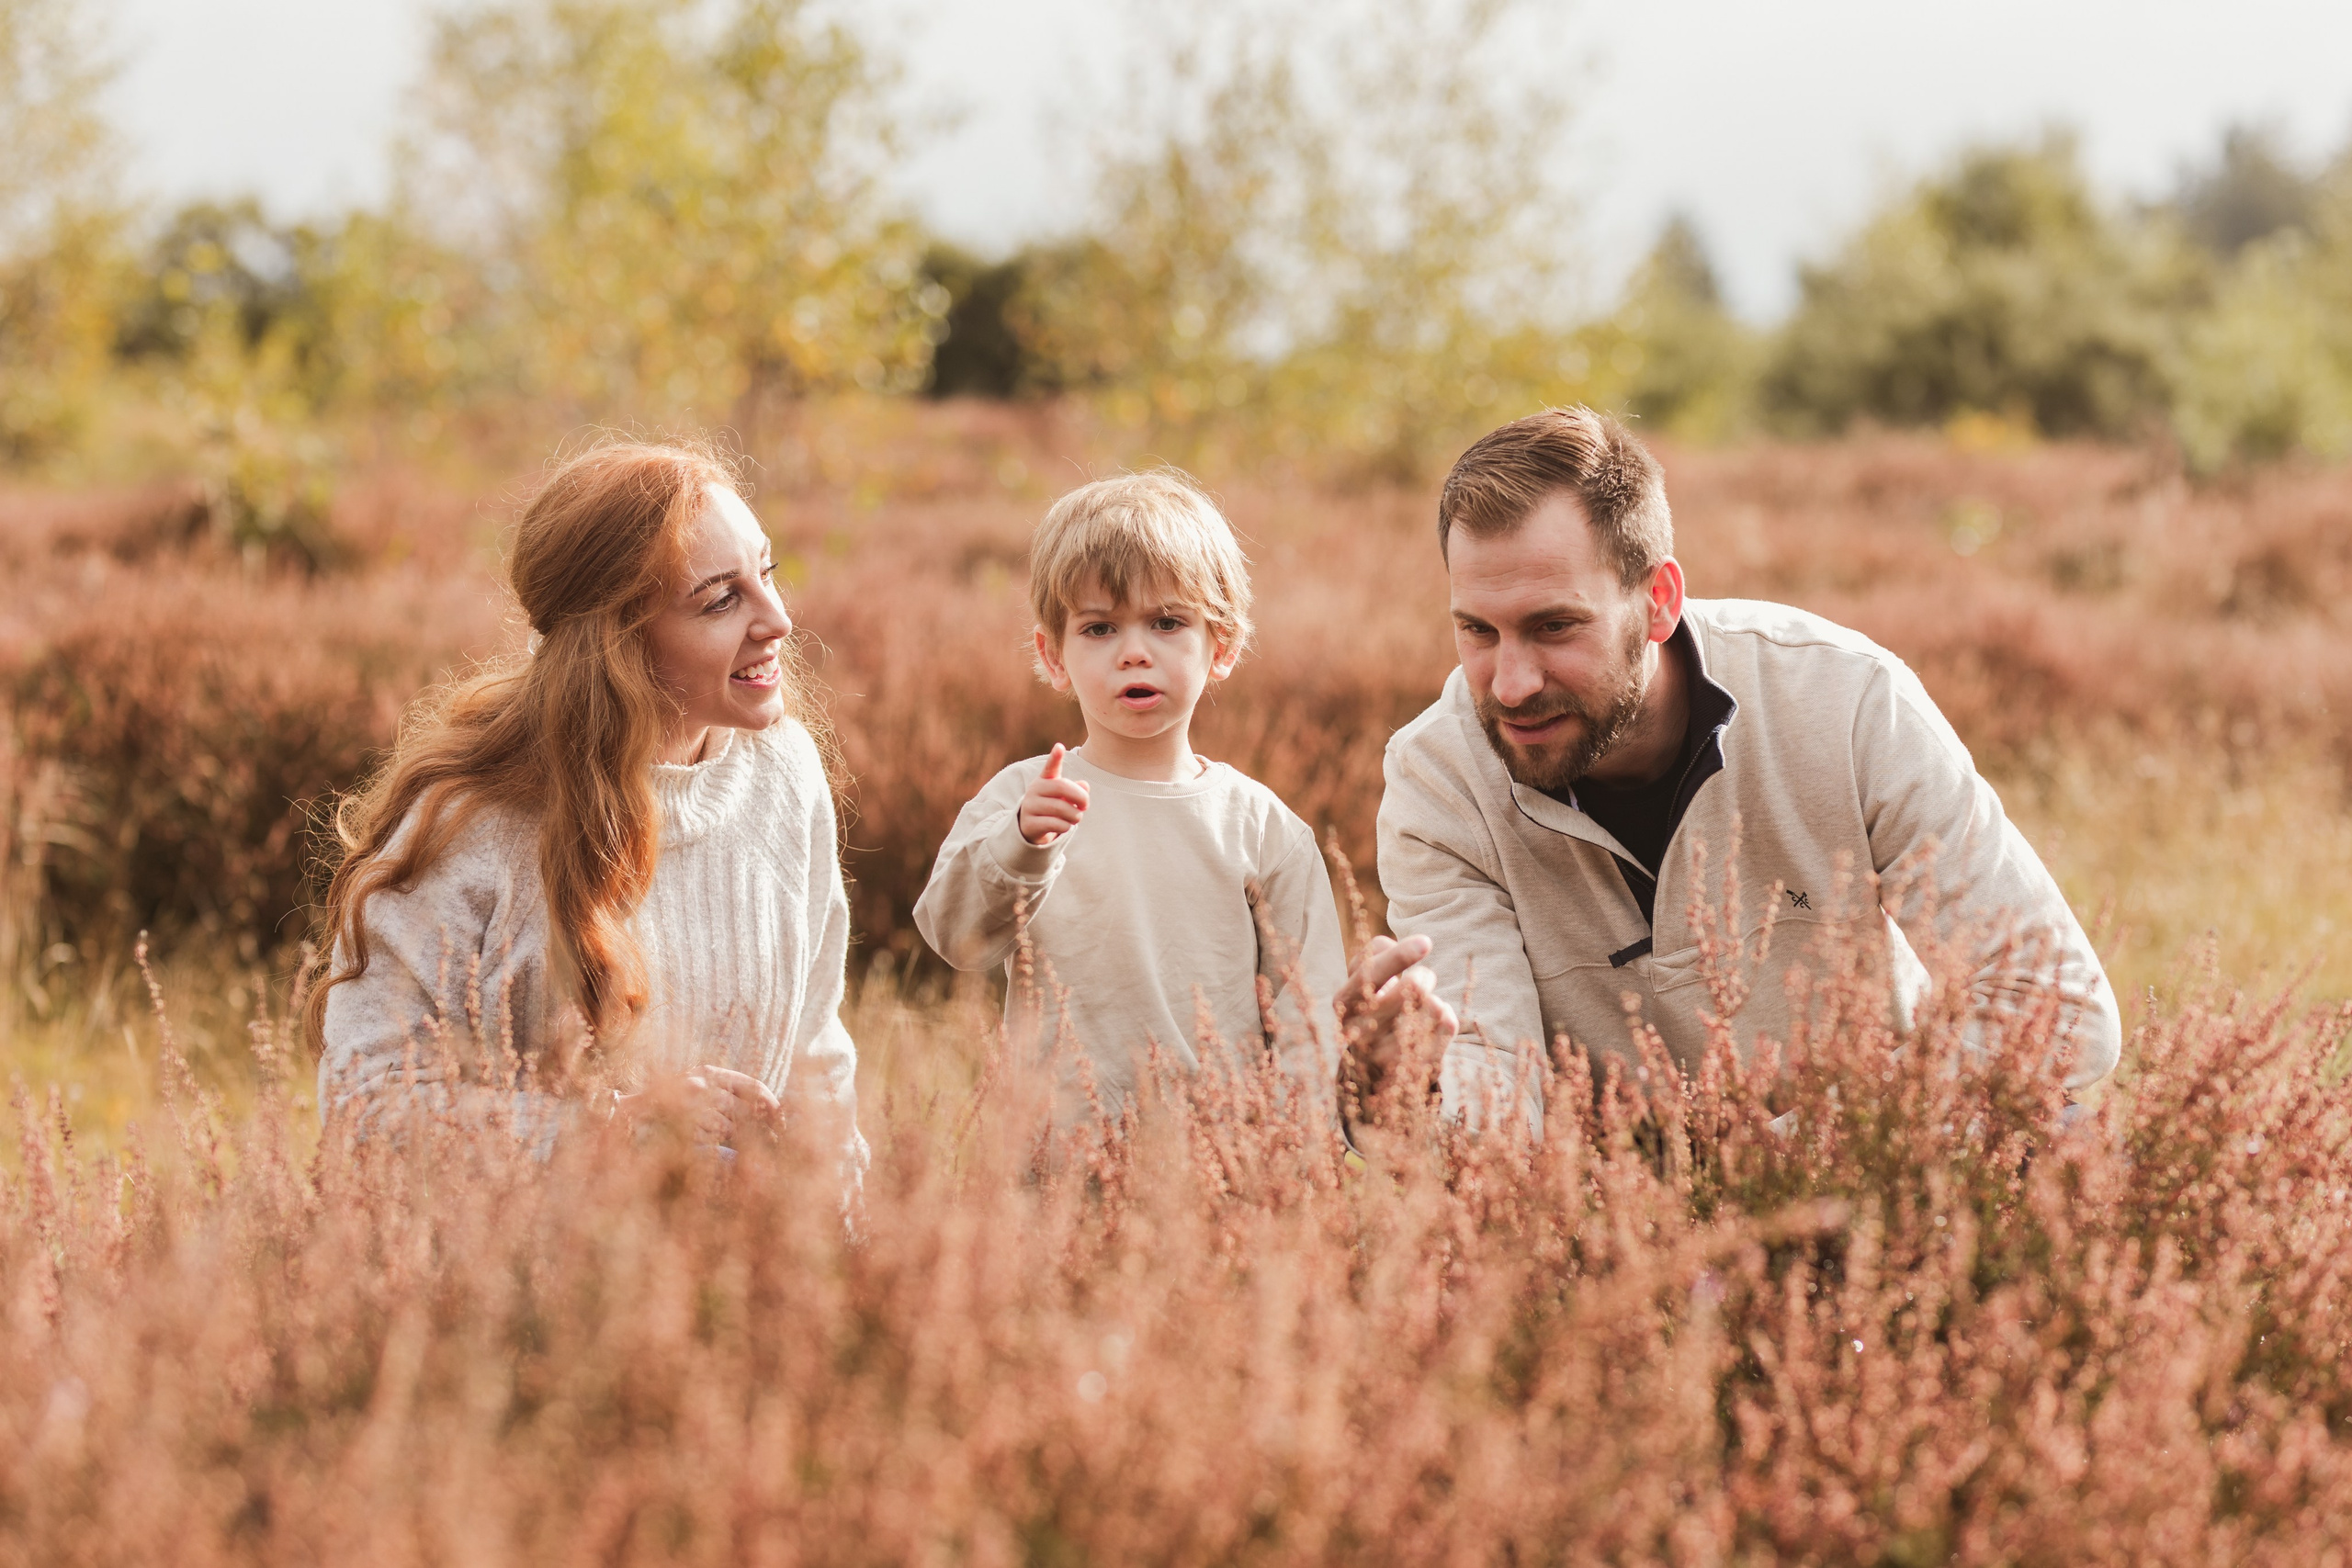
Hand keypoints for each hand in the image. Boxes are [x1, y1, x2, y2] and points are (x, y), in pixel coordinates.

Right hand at [610, 1065, 780, 1147]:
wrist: (627, 1115)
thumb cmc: (668, 1103)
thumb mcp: (696, 1087)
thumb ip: (724, 1094)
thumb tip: (766, 1111)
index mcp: (709, 1073)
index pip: (753, 1087)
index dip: (772, 1105)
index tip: (783, 1121)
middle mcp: (702, 1085)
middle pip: (746, 1111)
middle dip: (764, 1130)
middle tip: (776, 1144)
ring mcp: (691, 1106)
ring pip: (731, 1129)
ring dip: (746, 1144)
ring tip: (756, 1156)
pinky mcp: (682, 1126)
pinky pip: (712, 1142)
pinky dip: (723, 1150)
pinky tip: (727, 1157)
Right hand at [1019, 742, 1089, 845]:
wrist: (1031, 827)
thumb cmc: (1053, 807)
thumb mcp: (1065, 797)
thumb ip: (1077, 790)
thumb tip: (1085, 785)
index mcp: (1045, 779)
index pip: (1050, 766)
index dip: (1055, 757)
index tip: (1059, 747)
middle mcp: (1035, 789)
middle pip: (1062, 787)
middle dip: (1081, 798)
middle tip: (1086, 806)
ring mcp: (1030, 806)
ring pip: (1062, 809)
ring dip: (1075, 816)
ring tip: (1075, 818)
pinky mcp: (1029, 823)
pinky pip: (1056, 824)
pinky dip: (1066, 826)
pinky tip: (1065, 826)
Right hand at [1336, 934, 1458, 1097]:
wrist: (1372, 1069)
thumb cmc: (1372, 1007)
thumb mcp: (1362, 979)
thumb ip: (1374, 953)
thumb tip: (1404, 946)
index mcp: (1344, 1003)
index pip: (1371, 974)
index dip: (1399, 956)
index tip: (1426, 942)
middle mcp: (1360, 1033)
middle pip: (1413, 987)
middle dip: (1425, 976)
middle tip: (1422, 980)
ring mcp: (1387, 1056)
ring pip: (1435, 1006)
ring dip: (1435, 998)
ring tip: (1423, 1007)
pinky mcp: (1415, 1070)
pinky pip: (1448, 1025)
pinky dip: (1447, 1016)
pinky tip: (1434, 1022)